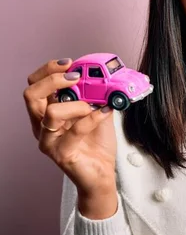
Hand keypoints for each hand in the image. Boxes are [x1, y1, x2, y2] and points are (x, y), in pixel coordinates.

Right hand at [23, 59, 117, 213]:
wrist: (102, 172)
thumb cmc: (96, 142)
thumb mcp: (98, 110)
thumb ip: (97, 94)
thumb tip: (105, 74)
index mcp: (47, 111)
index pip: (35, 84)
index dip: (49, 69)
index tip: (70, 63)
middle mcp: (42, 125)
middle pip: (31, 94)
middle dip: (53, 79)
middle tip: (76, 77)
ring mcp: (49, 140)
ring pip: (49, 113)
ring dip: (76, 104)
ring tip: (93, 106)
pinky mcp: (61, 153)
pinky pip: (74, 131)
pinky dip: (92, 118)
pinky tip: (105, 113)